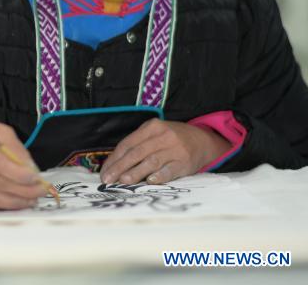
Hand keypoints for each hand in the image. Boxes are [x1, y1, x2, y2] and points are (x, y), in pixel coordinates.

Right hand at [0, 118, 46, 210]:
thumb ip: (17, 149)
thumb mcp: (0, 131)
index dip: (21, 176)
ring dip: (14, 203)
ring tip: (28, 201)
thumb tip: (31, 171)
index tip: (38, 180)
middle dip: (23, 192)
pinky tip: (10, 203)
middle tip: (39, 193)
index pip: (1, 164)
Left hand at [100, 118, 229, 184]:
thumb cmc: (171, 140)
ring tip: (123, 181)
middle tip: (108, 179)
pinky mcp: (185, 162)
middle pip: (136, 152)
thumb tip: (113, 165)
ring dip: (136, 172)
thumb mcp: (154, 135)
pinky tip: (149, 181)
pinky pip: (169, 170)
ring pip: (151, 161)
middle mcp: (163, 136)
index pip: (128, 144)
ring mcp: (175, 149)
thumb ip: (137, 146)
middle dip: (120, 167)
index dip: (114, 159)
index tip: (105, 172)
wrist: (202, 140)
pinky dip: (159, 176)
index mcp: (151, 127)